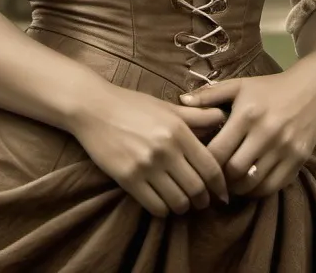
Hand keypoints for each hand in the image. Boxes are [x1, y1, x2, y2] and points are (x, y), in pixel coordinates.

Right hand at [69, 81, 231, 216]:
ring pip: (178, 202)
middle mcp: (165, 149)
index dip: (220, 185)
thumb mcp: (166, 107)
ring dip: (183, 206)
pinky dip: (164, 209)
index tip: (222, 193)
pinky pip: (155, 207)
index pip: (210, 167)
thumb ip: (196, 116)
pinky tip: (163, 202)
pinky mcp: (128, 179)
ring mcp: (146, 166)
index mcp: (178, 130)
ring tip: (182, 202)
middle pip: (197, 188)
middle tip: (202, 201)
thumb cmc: (132, 105)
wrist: (94, 108)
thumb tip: (222, 116)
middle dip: (203, 199)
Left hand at [179, 65, 315, 197]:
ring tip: (229, 183)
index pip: (219, 150)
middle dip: (221, 178)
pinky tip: (249, 184)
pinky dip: (258, 190)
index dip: (205, 163)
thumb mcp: (239, 85)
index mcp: (247, 114)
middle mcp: (266, 133)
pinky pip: (273, 186)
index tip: (199, 166)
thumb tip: (181, 102)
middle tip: (213, 178)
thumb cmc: (268, 89)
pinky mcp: (298, 161)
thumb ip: (209, 95)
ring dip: (238, 188)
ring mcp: (284, 149)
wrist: (310, 91)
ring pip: (254, 183)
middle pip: (235, 170)